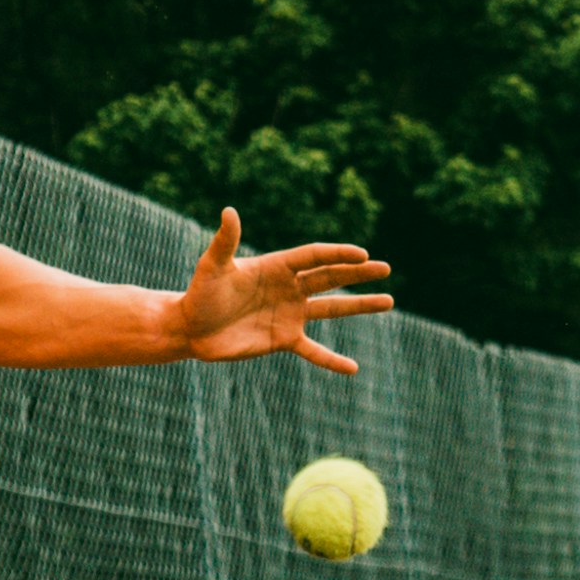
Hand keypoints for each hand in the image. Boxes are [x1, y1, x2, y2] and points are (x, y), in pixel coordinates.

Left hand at [169, 208, 391, 374]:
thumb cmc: (200, 293)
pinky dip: (332, 360)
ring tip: (389, 301)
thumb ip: (225, 241)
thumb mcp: (213, 267)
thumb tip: (229, 210)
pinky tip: (353, 369)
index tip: (362, 254)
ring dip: (360, 306)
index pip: (314, 257)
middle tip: (385, 268)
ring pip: (332, 308)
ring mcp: (290, 314)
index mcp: (276, 266)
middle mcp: (289, 288)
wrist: (191, 329)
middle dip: (358, 274)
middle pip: (330, 277)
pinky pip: (314, 350)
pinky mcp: (284, 340)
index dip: (338, 255)